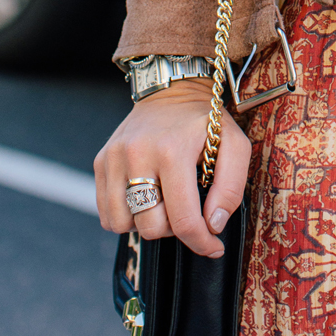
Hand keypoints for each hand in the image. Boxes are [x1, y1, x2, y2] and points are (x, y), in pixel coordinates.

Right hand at [94, 82, 251, 259]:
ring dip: (146, 224)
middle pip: (150, 227)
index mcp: (172, 151)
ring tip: (164, 203)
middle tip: (187, 210)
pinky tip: (145, 199)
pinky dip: (126, 217)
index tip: (213, 247)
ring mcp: (113, 158)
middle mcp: (137, 155)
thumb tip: (212, 225)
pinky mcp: (100, 161)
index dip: (201, 242)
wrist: (171, 89)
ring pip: (122, 225)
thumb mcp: (234, 144)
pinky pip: (105, 214)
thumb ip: (231, 187)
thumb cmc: (205, 121)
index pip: (183, 219)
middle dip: (174, 230)